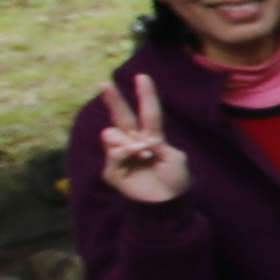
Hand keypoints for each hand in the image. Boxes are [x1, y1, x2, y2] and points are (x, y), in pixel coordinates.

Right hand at [88, 74, 188, 207]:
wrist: (168, 203)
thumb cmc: (175, 181)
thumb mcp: (175, 158)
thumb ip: (157, 144)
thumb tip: (135, 143)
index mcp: (151, 137)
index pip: (148, 113)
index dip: (146, 95)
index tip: (142, 76)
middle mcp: (134, 143)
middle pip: (122, 117)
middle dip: (113, 99)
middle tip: (104, 83)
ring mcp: (121, 155)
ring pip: (112, 134)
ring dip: (128, 141)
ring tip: (143, 154)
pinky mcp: (112, 170)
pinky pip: (113, 153)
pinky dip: (124, 154)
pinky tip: (134, 161)